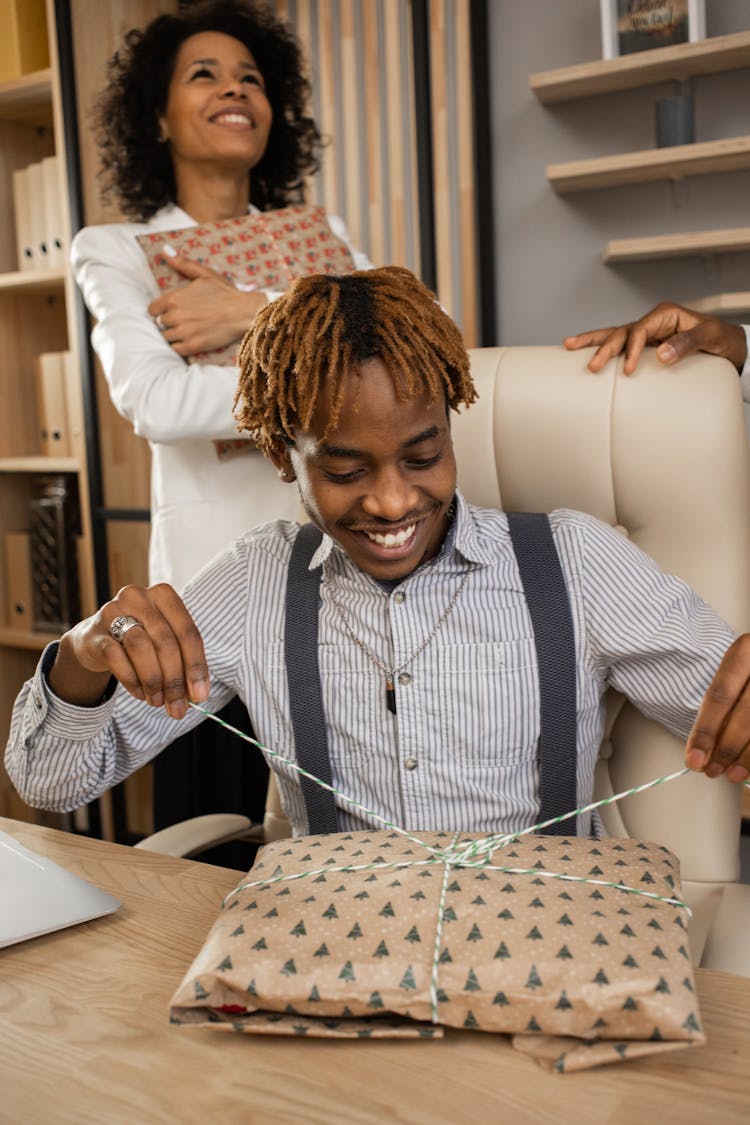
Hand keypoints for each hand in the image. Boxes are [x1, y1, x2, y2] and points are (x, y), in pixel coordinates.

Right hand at [50, 583, 209, 719]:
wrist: (95, 639)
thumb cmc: (140, 639)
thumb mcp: (164, 643)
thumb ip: (182, 663)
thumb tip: (197, 695)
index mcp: (164, 596)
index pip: (188, 632)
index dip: (196, 666)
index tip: (200, 694)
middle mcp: (138, 597)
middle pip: (165, 642)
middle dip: (174, 680)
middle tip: (178, 706)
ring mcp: (113, 612)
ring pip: (140, 647)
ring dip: (153, 680)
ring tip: (157, 700)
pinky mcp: (95, 633)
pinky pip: (116, 658)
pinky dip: (132, 680)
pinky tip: (140, 693)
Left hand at [147, 252, 266, 356]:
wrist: (244, 312)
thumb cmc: (226, 292)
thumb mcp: (204, 274)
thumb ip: (182, 264)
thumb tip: (164, 250)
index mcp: (174, 298)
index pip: (152, 310)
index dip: (160, 310)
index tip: (170, 311)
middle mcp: (175, 316)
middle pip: (160, 324)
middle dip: (169, 322)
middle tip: (184, 320)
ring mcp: (184, 332)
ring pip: (167, 337)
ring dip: (174, 335)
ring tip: (188, 330)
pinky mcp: (193, 346)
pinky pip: (176, 349)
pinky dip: (180, 346)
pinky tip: (190, 340)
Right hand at [563, 302, 746, 375]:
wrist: (730, 346)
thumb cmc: (723, 340)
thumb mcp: (711, 338)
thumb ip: (687, 343)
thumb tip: (660, 355)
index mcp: (665, 314)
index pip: (639, 330)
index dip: (631, 349)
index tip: (627, 370)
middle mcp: (652, 322)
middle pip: (621, 332)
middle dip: (602, 346)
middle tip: (591, 365)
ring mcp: (647, 334)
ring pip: (614, 335)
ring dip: (592, 341)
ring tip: (568, 344)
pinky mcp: (645, 347)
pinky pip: (621, 347)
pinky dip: (603, 349)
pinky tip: (586, 353)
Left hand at [685, 634, 749, 783]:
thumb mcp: (738, 672)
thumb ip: (723, 704)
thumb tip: (701, 748)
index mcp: (745, 651)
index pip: (720, 696)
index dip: (705, 731)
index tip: (693, 759)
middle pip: (744, 716)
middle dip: (726, 749)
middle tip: (711, 770)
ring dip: (747, 757)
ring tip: (732, 774)